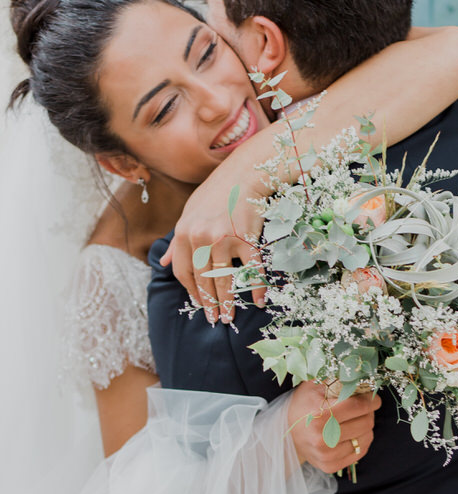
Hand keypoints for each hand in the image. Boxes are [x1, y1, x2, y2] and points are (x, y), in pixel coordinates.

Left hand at [160, 171, 266, 323]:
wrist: (244, 174)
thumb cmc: (216, 193)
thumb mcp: (188, 213)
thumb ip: (176, 241)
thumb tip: (161, 262)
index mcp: (184, 233)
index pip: (182, 272)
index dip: (191, 291)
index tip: (199, 304)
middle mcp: (201, 238)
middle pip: (203, 280)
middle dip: (209, 304)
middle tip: (215, 320)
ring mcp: (224, 239)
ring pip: (224, 279)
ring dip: (228, 302)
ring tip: (230, 317)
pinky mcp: (247, 238)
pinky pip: (252, 269)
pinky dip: (257, 287)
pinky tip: (259, 300)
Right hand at [288, 381, 380, 472]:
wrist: (287, 433)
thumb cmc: (303, 404)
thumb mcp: (314, 385)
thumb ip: (337, 380)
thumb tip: (362, 378)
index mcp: (318, 415)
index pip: (358, 406)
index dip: (371, 400)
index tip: (373, 398)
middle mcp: (322, 438)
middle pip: (365, 422)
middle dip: (368, 412)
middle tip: (363, 408)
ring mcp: (326, 455)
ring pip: (366, 438)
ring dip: (366, 427)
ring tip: (356, 420)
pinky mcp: (330, 466)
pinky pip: (360, 452)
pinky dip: (361, 441)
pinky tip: (353, 433)